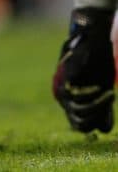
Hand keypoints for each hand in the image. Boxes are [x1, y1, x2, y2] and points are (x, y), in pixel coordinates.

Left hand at [53, 7, 115, 132]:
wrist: (93, 41)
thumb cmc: (98, 66)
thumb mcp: (101, 91)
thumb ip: (101, 109)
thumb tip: (103, 130)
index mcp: (70, 101)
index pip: (78, 125)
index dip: (94, 126)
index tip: (107, 121)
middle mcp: (63, 96)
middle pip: (78, 121)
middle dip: (98, 117)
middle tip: (111, 102)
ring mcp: (61, 86)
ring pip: (79, 110)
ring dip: (99, 105)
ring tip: (110, 95)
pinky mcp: (64, 76)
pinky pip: (77, 95)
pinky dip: (93, 95)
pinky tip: (102, 87)